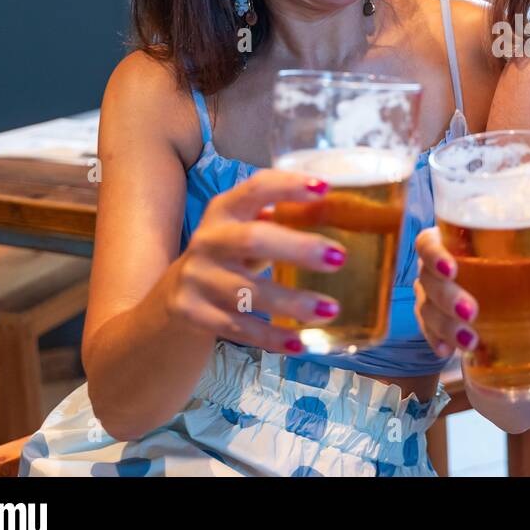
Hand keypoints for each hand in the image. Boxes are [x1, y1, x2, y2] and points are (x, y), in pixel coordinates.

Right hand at [163, 169, 346, 353]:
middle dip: (298, 248)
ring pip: (247, 292)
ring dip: (292, 302)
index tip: (325, 188)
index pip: (256, 188)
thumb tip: (354, 218)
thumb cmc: (232, 254)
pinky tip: (300, 342)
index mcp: (226, 209)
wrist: (174, 295)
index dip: (289, 186)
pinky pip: (238, 328)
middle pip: (252, 239)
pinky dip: (271, 337)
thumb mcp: (250, 229)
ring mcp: (197, 277)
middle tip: (339, 258)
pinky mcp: (192, 312)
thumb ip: (286, 221)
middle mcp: (208, 239)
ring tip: (330, 309)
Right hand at [414, 225, 529, 357]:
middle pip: (427, 280)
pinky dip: (437, 342)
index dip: (434, 253)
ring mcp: (431, 298)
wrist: (503, 297)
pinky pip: (428, 334)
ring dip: (447, 326)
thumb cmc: (512, 267)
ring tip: (471, 341)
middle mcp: (436, 270)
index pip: (428, 242)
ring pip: (427, 311)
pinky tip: (447, 353)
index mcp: (453, 243)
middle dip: (447, 297)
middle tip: (472, 312)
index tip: (453, 267)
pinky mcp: (434, 324)